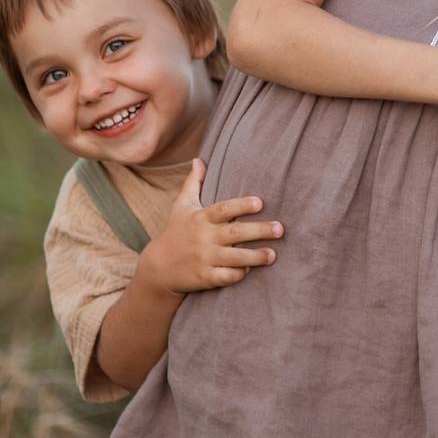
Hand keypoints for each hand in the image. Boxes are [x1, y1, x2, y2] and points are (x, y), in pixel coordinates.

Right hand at [141, 158, 282, 294]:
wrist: (157, 268)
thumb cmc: (175, 232)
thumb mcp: (181, 206)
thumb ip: (193, 183)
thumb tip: (198, 159)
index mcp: (201, 218)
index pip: (224, 209)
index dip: (242, 205)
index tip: (260, 202)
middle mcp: (203, 238)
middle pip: (235, 233)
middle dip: (259, 231)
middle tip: (280, 228)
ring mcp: (204, 259)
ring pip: (234, 258)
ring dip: (256, 256)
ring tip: (273, 254)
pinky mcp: (204, 278)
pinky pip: (226, 277)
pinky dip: (238, 274)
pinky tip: (251, 270)